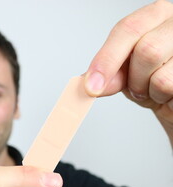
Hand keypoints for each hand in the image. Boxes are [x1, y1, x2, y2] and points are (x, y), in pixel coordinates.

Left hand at [84, 0, 172, 145]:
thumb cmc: (152, 76)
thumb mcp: (126, 71)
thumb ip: (110, 73)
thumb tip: (92, 83)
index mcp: (156, 16)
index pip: (128, 29)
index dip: (106, 59)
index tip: (91, 85)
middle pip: (147, 50)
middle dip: (134, 78)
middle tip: (135, 87)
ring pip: (160, 76)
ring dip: (149, 91)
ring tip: (154, 88)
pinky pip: (170, 89)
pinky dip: (163, 99)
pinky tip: (168, 94)